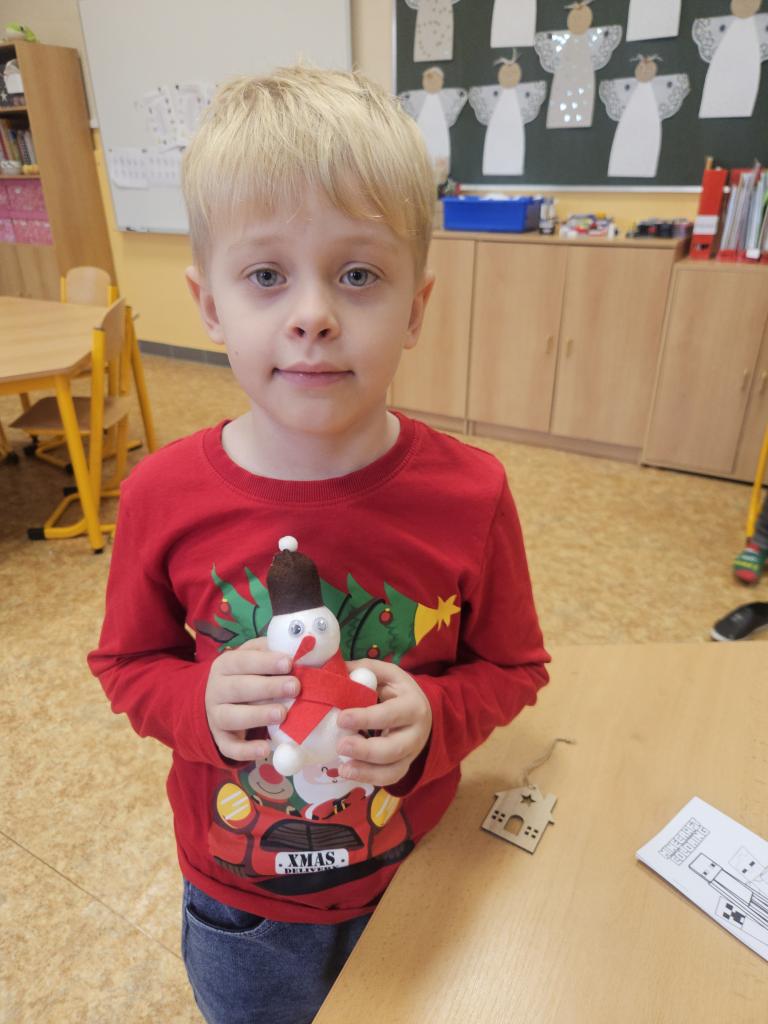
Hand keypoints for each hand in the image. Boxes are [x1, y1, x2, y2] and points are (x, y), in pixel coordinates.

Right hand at [205, 637, 298, 761]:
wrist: (217, 702)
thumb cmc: (245, 676)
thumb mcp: (253, 658)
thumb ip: (269, 652)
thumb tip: (296, 647)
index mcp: (225, 665)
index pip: (243, 661)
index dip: (266, 662)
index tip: (289, 663)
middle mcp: (216, 689)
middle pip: (239, 688)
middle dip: (268, 687)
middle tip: (294, 687)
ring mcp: (216, 715)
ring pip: (232, 717)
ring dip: (257, 715)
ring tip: (282, 714)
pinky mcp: (220, 739)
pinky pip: (230, 747)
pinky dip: (246, 751)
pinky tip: (264, 749)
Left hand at [336, 660, 431, 787]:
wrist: (421, 711)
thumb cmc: (398, 691)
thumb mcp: (387, 674)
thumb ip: (364, 670)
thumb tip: (333, 670)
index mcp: (412, 705)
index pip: (390, 714)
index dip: (366, 718)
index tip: (341, 718)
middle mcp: (416, 732)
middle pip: (394, 748)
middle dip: (366, 750)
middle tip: (340, 746)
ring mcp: (411, 753)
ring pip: (393, 769)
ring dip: (366, 771)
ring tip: (342, 768)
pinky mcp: (404, 766)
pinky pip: (389, 778)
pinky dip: (368, 778)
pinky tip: (348, 772)